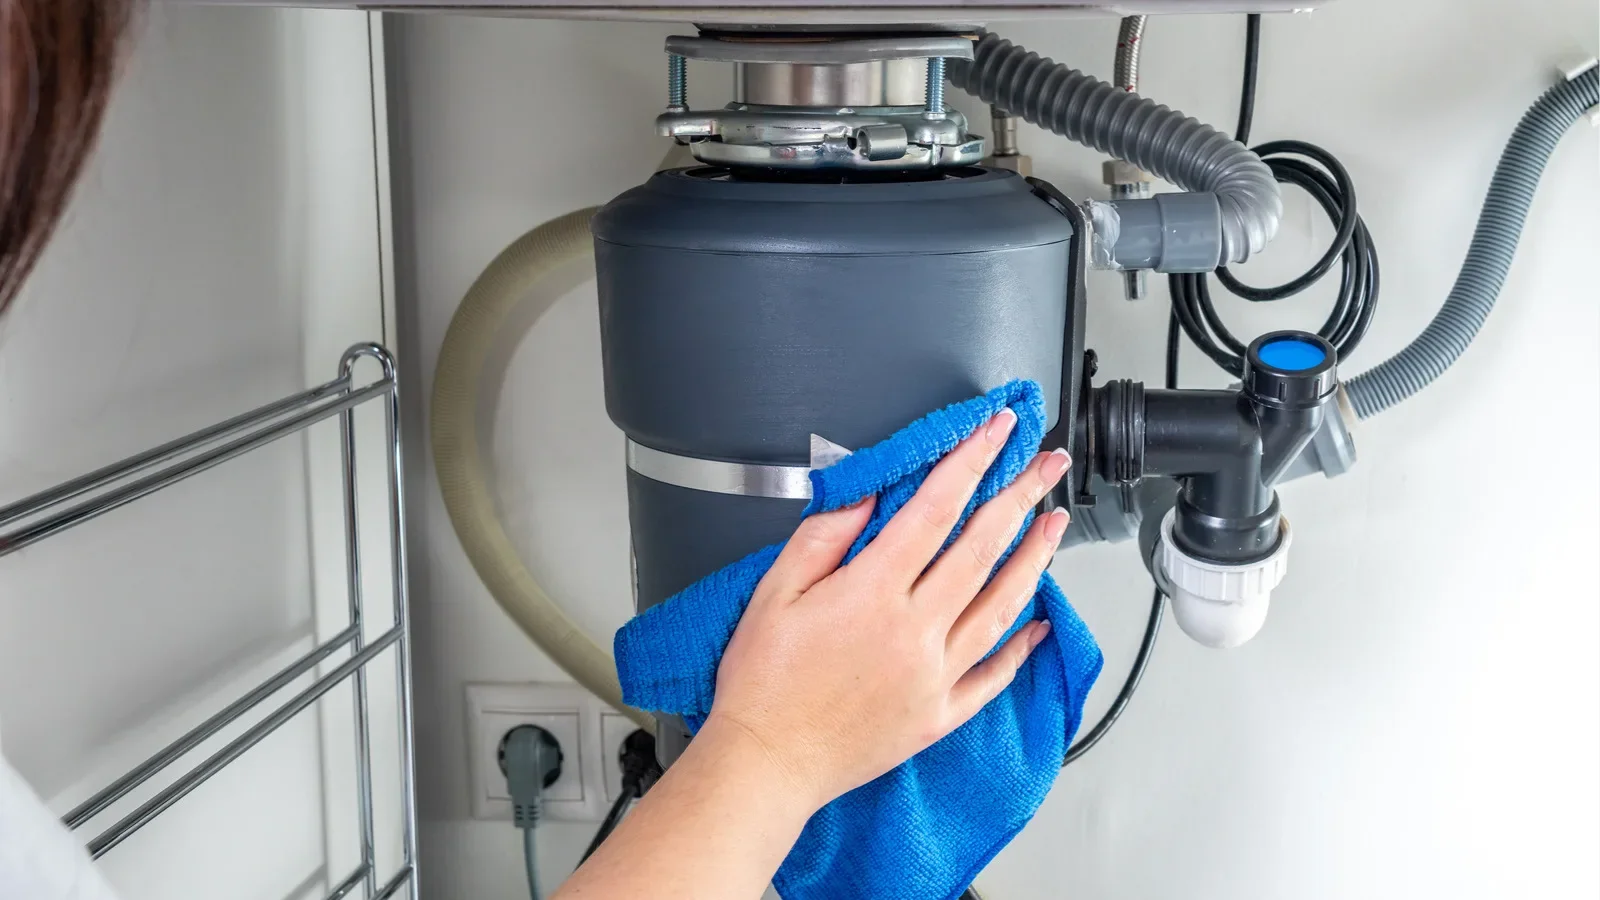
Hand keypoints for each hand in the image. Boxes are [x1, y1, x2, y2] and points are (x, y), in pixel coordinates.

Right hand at [703, 408, 1071, 812]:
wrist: (766, 765)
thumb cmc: (762, 684)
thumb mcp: (774, 593)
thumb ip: (823, 538)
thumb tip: (866, 498)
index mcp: (872, 593)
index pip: (935, 510)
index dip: (971, 463)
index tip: (997, 432)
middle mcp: (914, 632)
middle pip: (981, 549)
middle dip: (1020, 497)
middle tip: (1046, 464)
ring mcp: (934, 676)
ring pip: (1001, 606)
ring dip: (1033, 559)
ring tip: (1054, 524)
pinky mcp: (939, 716)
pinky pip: (994, 676)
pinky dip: (1021, 647)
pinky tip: (1040, 623)